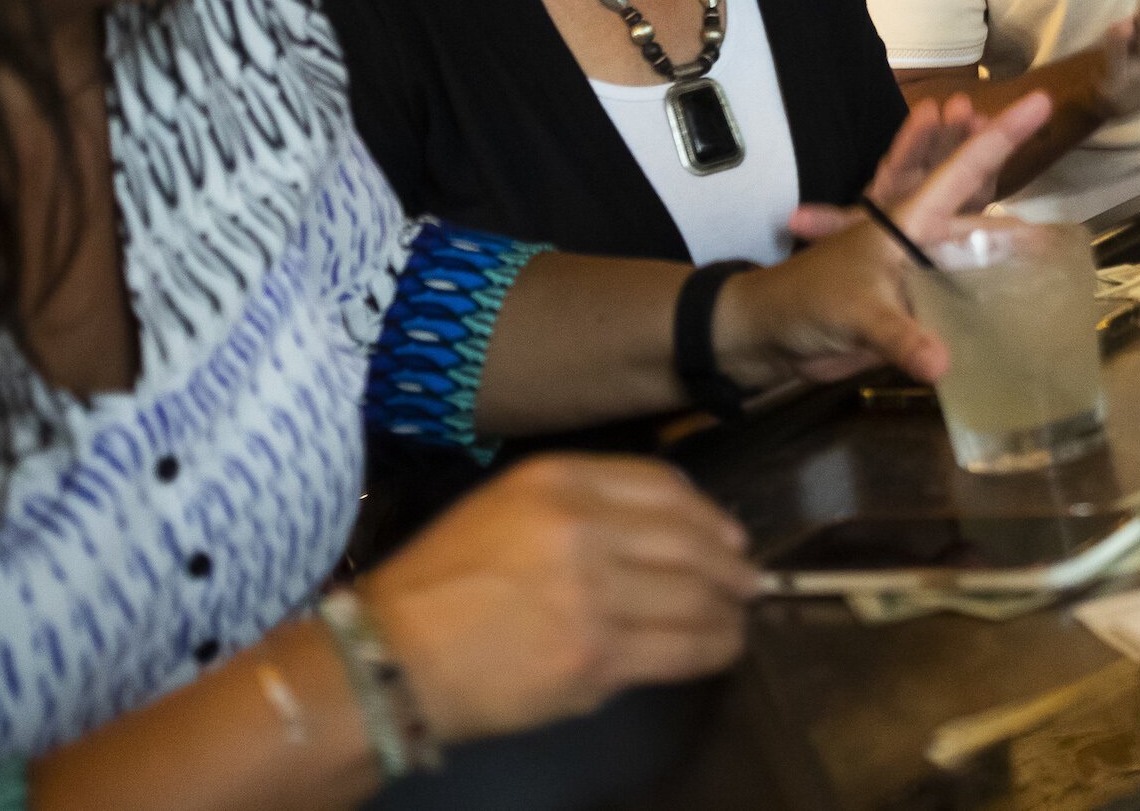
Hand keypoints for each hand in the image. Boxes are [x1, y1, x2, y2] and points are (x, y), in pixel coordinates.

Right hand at [365, 455, 756, 745]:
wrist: (391, 659)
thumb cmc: (439, 586)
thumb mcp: (501, 508)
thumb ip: (577, 509)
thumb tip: (661, 535)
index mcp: (554, 480)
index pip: (660, 486)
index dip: (707, 513)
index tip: (728, 535)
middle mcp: (580, 525)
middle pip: (688, 539)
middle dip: (730, 564)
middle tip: (748, 581)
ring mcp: (593, 592)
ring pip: (695, 596)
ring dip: (729, 610)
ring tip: (738, 619)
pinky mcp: (598, 655)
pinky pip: (681, 648)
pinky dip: (714, 648)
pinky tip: (723, 648)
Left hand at [731, 90, 1053, 388]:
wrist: (773, 337)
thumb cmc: (806, 303)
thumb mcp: (854, 314)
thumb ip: (897, 336)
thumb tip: (942, 364)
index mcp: (906, 220)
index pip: (960, 168)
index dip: (1000, 135)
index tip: (1042, 100)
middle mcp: (921, 236)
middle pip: (972, 190)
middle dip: (999, 161)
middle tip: (1040, 133)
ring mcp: (921, 268)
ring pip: (974, 235)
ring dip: (1006, 229)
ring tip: (1047, 231)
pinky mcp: (920, 301)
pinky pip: (967, 282)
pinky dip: (994, 276)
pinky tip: (1028, 282)